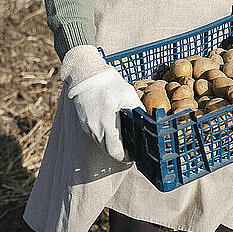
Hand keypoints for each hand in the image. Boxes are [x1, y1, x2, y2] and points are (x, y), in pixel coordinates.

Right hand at [61, 46, 143, 161]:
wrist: (86, 74)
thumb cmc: (110, 84)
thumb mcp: (129, 94)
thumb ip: (138, 110)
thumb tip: (149, 123)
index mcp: (108, 121)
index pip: (116, 151)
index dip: (126, 157)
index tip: (133, 155)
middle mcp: (96, 127)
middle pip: (108, 151)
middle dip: (120, 153)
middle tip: (130, 150)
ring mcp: (88, 126)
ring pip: (101, 144)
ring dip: (111, 145)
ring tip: (121, 139)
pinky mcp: (83, 122)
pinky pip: (95, 135)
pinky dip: (103, 136)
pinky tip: (110, 128)